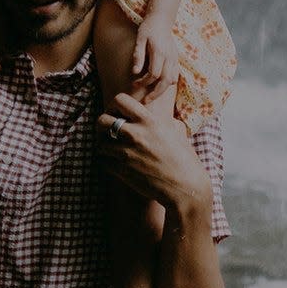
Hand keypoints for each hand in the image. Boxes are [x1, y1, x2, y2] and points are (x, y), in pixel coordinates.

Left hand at [98, 93, 212, 216]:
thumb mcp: (176, 131)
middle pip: (102, 120)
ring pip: (100, 143)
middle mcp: (136, 134)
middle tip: (108, 131)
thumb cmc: (185, 159)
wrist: (186, 187)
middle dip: (102, 125)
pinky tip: (116, 163)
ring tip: (112, 148)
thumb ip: (159, 120)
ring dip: (104, 145)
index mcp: (149, 121)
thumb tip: (153, 113)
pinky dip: (107, 162)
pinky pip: (103, 162)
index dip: (114, 105)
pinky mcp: (123, 171)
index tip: (117, 113)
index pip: (119, 100)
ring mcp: (127, 154)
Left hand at [131, 15, 179, 98]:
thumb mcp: (139, 40)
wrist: (161, 20)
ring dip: (162, 90)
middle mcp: (169, 57)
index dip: (144, 82)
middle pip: (165, 81)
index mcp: (159, 52)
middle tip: (145, 101)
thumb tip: (135, 72)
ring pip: (172, 80)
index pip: (154, 74)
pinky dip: (168, 83)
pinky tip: (159, 86)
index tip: (135, 83)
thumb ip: (138, 56)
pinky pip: (175, 75)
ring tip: (151, 96)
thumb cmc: (148, 29)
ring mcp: (174, 59)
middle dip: (155, 93)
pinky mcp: (176, 59)